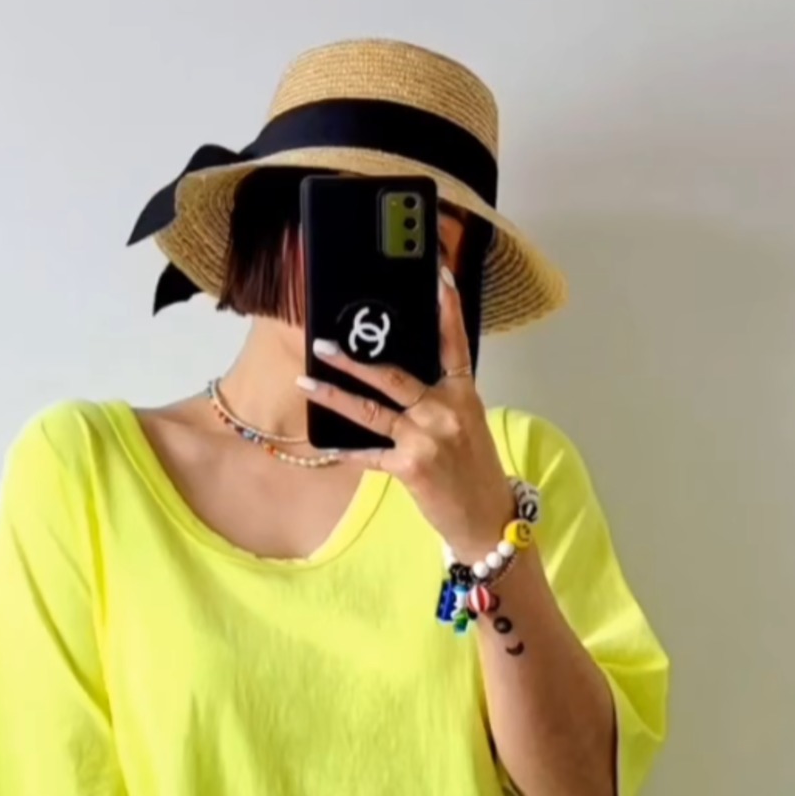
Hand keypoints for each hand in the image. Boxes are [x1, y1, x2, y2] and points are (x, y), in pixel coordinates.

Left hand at [298, 265, 516, 560]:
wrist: (487, 518)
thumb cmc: (475, 472)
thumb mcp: (467, 426)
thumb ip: (439, 401)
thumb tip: (396, 383)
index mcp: (463, 395)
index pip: (454, 344)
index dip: (447, 309)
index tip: (438, 277)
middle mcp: (446, 411)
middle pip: (394, 376)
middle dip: (354, 360)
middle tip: (324, 344)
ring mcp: (428, 439)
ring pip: (372, 411)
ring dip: (335, 396)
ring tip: (307, 383)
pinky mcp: (411, 467)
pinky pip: (369, 455)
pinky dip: (347, 451)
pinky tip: (326, 445)